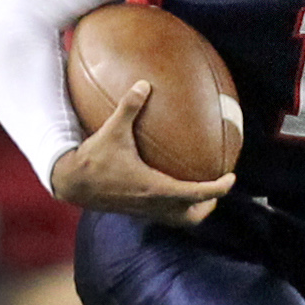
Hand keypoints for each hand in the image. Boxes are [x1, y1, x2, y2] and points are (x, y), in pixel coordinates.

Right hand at [46, 80, 231, 225]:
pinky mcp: (137, 211)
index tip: (231, 177)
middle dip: (209, 204)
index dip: (219, 188)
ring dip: (194, 210)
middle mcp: (153, 204)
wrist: (72, 183)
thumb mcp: (112, 130)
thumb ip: (129, 107)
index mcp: (155, 187)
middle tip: (216, 188)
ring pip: (180, 221)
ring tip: (201, 193)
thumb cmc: (93, 157)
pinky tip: (172, 189)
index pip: (196, 193)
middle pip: (193, 216)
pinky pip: (165, 216)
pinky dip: (176, 207)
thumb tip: (143, 84)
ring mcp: (145, 211)